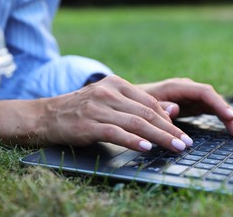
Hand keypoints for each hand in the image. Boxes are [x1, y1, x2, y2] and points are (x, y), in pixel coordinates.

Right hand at [0, 75, 191, 152]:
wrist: (47, 114)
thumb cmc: (82, 109)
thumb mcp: (109, 101)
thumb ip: (137, 104)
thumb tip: (172, 110)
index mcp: (116, 84)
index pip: (149, 101)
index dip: (168, 118)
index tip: (181, 132)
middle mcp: (109, 93)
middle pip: (146, 112)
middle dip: (170, 130)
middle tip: (185, 142)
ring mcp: (98, 108)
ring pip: (136, 122)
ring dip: (159, 137)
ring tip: (175, 147)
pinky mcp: (88, 124)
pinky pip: (116, 133)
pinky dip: (133, 141)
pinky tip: (147, 148)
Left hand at [137, 78, 232, 136]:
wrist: (133, 101)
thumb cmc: (138, 103)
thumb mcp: (145, 105)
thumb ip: (160, 107)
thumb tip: (176, 108)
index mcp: (178, 87)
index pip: (204, 93)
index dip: (218, 104)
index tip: (230, 116)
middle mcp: (188, 90)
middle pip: (214, 99)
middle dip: (229, 113)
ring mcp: (192, 97)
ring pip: (216, 105)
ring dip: (231, 117)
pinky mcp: (193, 105)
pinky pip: (212, 111)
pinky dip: (223, 119)